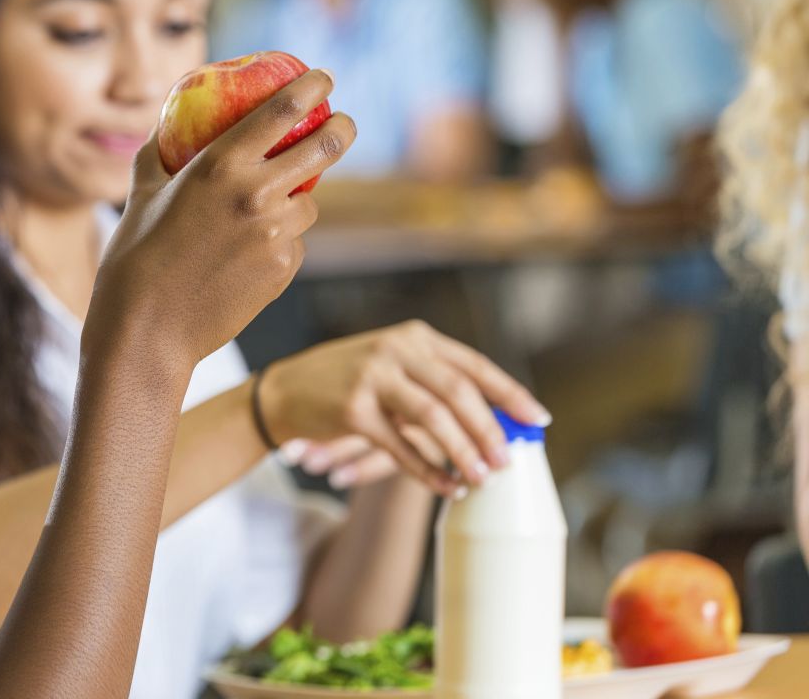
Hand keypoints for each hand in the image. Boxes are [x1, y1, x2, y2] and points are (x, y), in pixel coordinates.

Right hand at [86, 70, 355, 393]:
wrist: (147, 331)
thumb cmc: (134, 258)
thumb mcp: (140, 194)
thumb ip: (157, 154)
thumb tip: (165, 124)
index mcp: (220, 166)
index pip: (282, 110)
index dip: (311, 86)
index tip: (323, 77)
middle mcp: (256, 195)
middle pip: (325, 147)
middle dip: (342, 128)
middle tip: (343, 122)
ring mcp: (275, 236)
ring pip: (309, 205)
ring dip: (297, 199)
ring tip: (263, 210)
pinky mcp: (284, 271)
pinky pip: (292, 243)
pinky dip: (278, 240)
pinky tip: (244, 255)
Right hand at [257, 320, 550, 495]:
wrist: (285, 391)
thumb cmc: (349, 383)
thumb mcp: (394, 369)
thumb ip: (436, 385)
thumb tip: (497, 423)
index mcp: (414, 337)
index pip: (474, 365)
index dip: (510, 394)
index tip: (539, 421)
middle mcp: (395, 349)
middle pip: (458, 391)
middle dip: (488, 430)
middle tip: (507, 462)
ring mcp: (372, 376)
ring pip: (433, 416)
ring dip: (463, 452)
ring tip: (482, 479)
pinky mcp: (352, 409)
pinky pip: (401, 446)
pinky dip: (428, 471)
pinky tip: (445, 487)